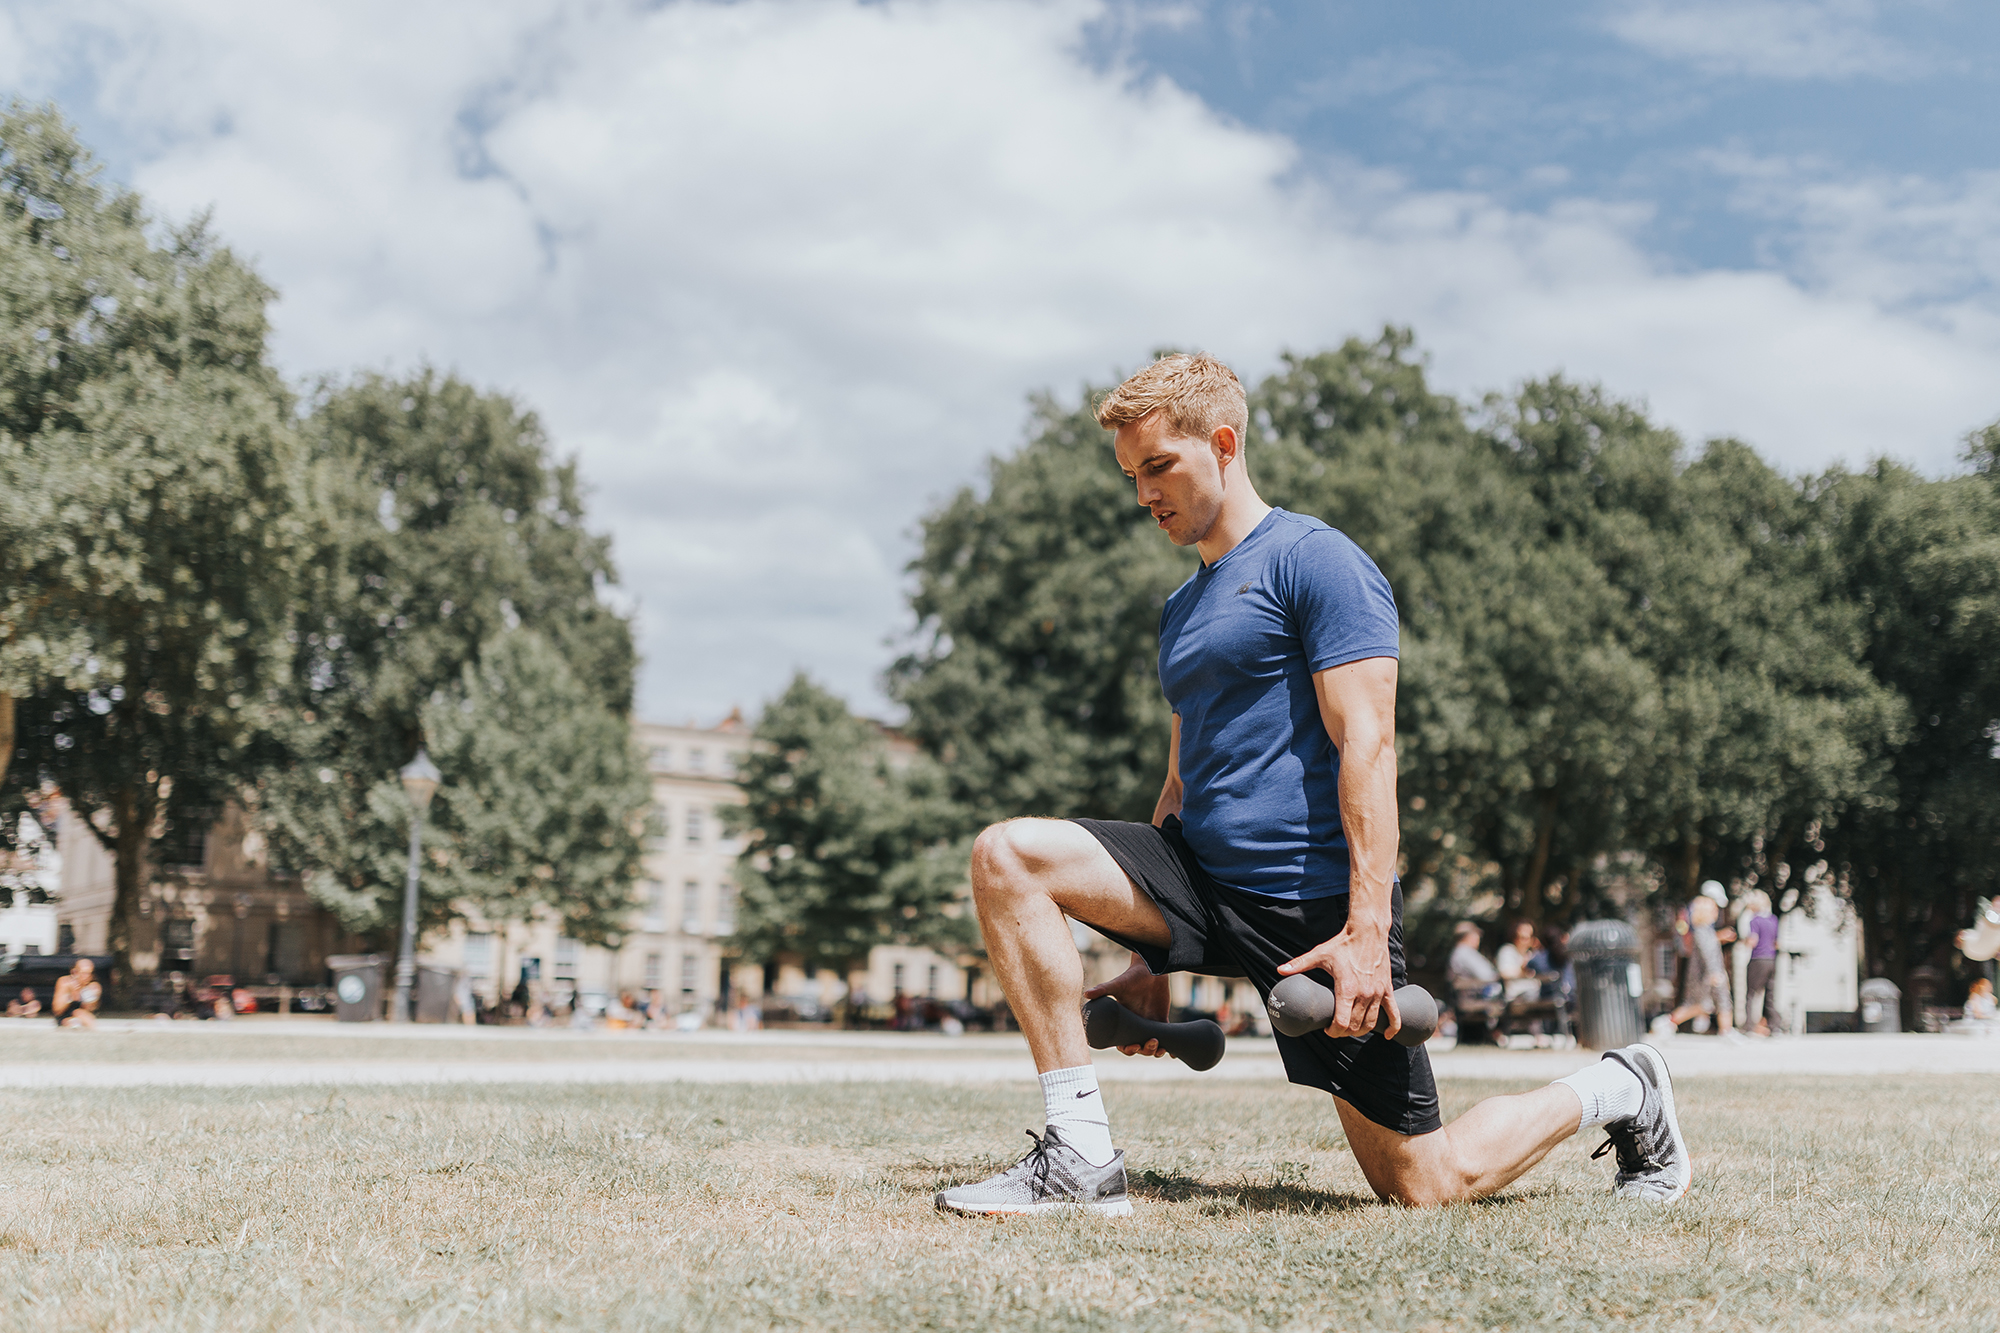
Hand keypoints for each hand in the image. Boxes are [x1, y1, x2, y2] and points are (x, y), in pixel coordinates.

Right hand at [1083, 953, 1172, 1057]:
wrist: (1149, 969)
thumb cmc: (1131, 977)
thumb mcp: (1117, 984)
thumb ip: (1102, 990)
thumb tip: (1086, 994)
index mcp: (1124, 1022)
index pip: (1123, 1043)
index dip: (1127, 1049)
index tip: (1133, 1046)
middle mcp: (1135, 1025)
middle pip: (1139, 1048)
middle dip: (1144, 1051)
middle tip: (1151, 1043)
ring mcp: (1148, 1024)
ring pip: (1151, 1046)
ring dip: (1155, 1051)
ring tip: (1161, 1048)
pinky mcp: (1161, 1020)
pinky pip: (1165, 1037)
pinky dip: (1169, 1048)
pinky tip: (1173, 1055)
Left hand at [1277, 923, 1398, 1040]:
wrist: (1367, 932)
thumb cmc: (1343, 944)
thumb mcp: (1319, 954)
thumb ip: (1300, 964)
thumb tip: (1280, 970)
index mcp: (1347, 989)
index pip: (1342, 1023)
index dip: (1334, 1031)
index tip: (1327, 1029)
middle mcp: (1364, 994)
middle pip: (1355, 1027)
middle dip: (1344, 1032)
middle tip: (1336, 1029)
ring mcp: (1377, 993)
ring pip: (1371, 1023)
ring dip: (1361, 1031)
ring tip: (1351, 1029)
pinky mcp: (1387, 990)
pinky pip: (1394, 1014)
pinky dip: (1392, 1027)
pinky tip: (1386, 1035)